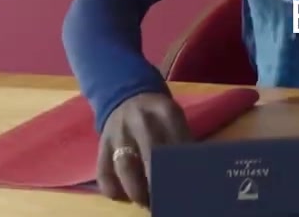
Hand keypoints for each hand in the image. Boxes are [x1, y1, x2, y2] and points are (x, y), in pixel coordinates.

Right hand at [96, 91, 189, 205]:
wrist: (126, 96)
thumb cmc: (156, 114)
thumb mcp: (174, 118)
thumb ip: (183, 140)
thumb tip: (195, 172)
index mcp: (166, 112)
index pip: (177, 143)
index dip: (182, 167)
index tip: (188, 186)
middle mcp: (141, 121)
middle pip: (152, 155)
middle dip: (159, 181)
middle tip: (166, 199)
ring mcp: (119, 133)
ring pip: (126, 167)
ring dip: (137, 190)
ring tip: (146, 202)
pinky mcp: (102, 145)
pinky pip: (104, 171)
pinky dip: (112, 188)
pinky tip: (122, 197)